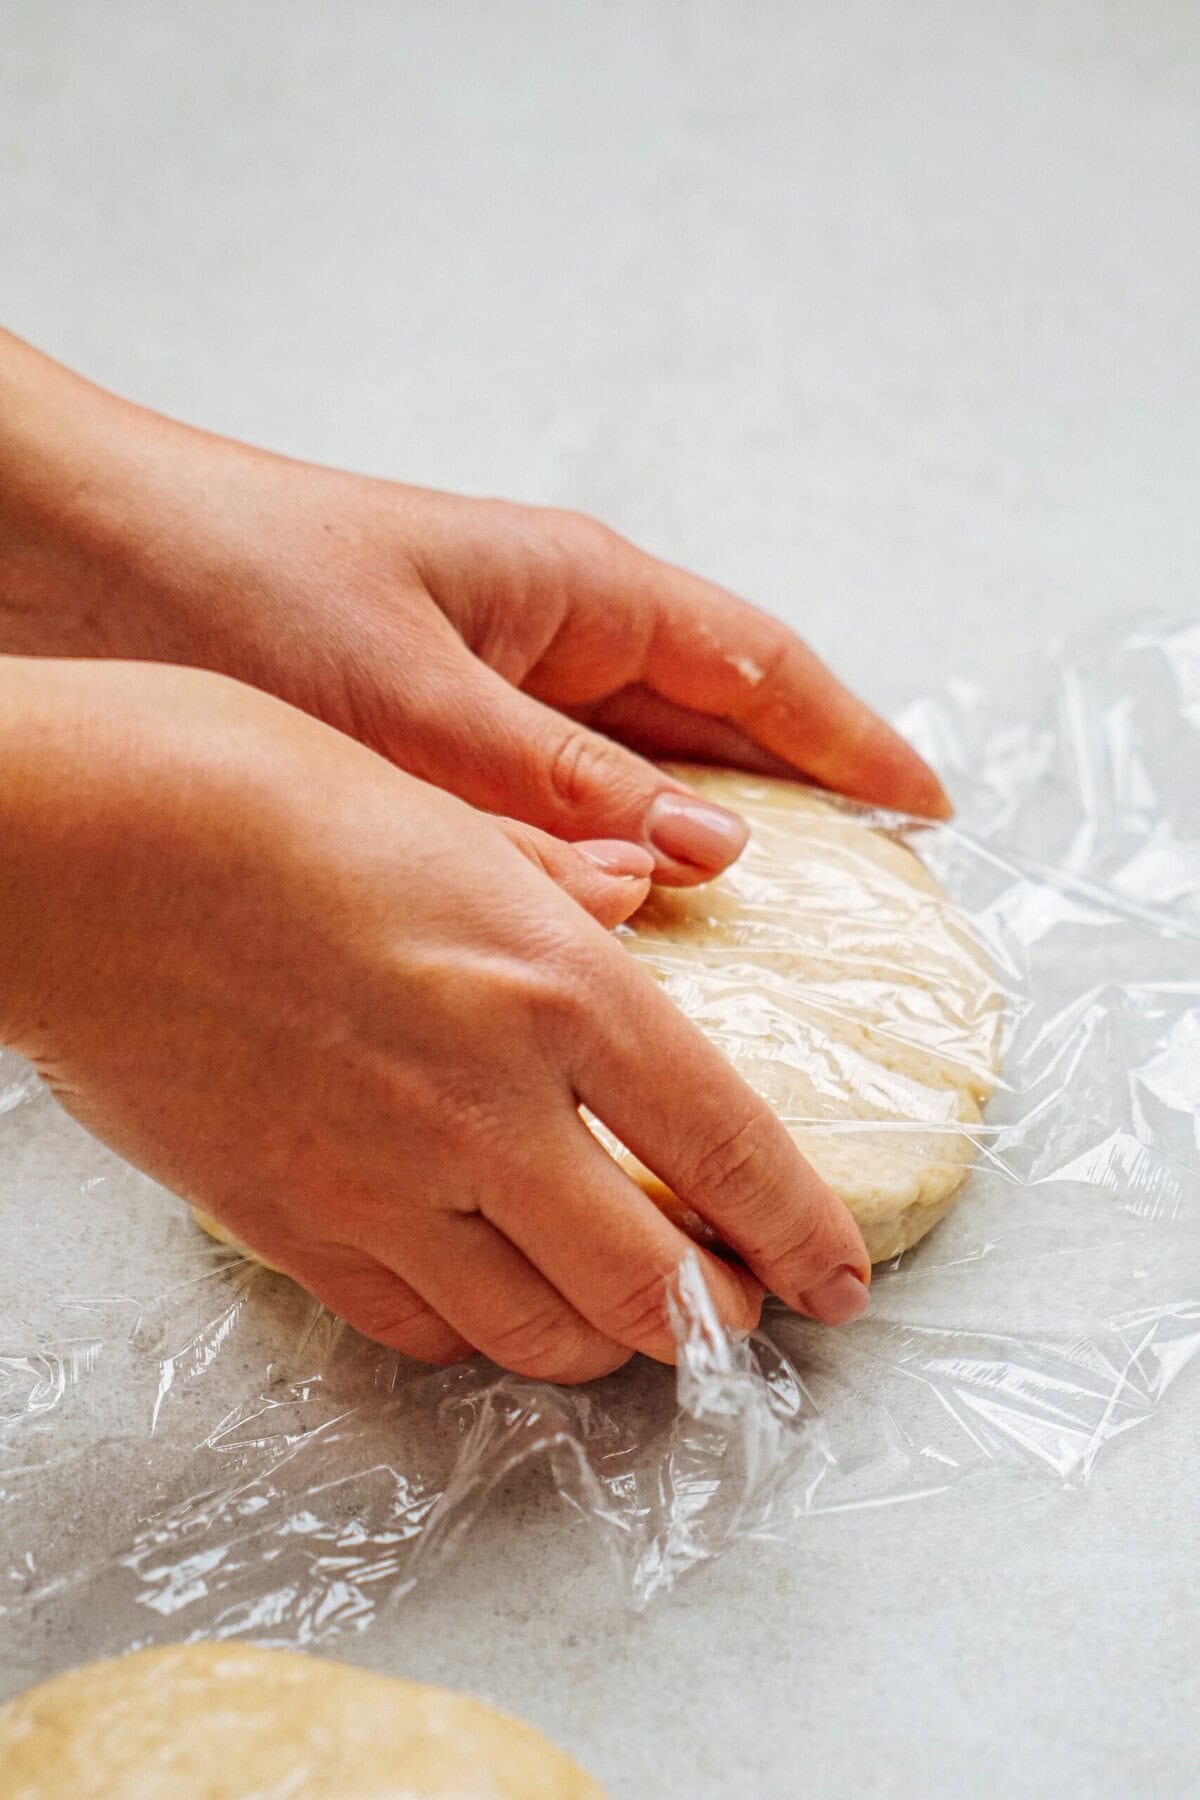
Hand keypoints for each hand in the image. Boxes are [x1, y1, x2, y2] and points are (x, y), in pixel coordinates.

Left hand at [0, 333, 947, 887]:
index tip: (928, 809)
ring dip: (698, 857)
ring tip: (768, 950)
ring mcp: (495, 698)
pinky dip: (595, 879)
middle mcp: (548, 641)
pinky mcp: (434, 755)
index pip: (756, 667)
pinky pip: (554, 823)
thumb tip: (698, 859)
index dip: (851, 739)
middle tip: (865, 907)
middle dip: (795, 809)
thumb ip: (556, 783)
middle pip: (713, 731)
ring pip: (636, 787)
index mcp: (572, 589)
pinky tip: (614, 945)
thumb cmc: (236, 576)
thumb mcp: (409, 693)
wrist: (75, 565)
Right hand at [0, 659, 870, 1382]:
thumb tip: (636, 906)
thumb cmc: (248, 788)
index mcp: (553, 986)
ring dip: (607, 1343)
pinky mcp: (286, 1219)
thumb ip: (558, 884)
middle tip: (739, 1307)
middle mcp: (485, 1106)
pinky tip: (494, 1299)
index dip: (801, 1233)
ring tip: (628, 1317)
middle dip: (718, 1315)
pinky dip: (480, 1331)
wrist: (75, 844)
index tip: (838, 1278)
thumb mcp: (444, 810)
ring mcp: (379, 1182)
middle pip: (649, 1285)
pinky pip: (412, 1324)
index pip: (727, 1150)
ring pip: (536, 1334)